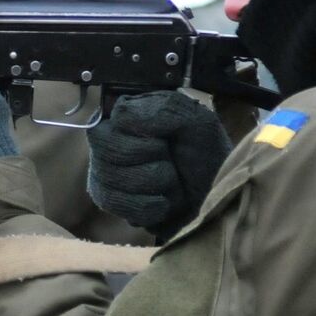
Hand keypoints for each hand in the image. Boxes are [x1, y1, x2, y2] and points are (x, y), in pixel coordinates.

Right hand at [85, 91, 230, 236]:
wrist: (214, 193)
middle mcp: (105, 139)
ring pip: (117, 180)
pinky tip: (163, 201)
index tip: (168, 139)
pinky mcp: (108, 200)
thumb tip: (120, 116)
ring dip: (157, 184)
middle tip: (171, 161)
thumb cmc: (204, 152)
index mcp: (125, 113)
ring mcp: (102, 170)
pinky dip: (153, 206)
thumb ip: (163, 109)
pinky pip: (122, 205)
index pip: (118, 118)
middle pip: (111, 152)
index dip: (148, 135)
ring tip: (170, 181)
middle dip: (154, 162)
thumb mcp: (197, 121)